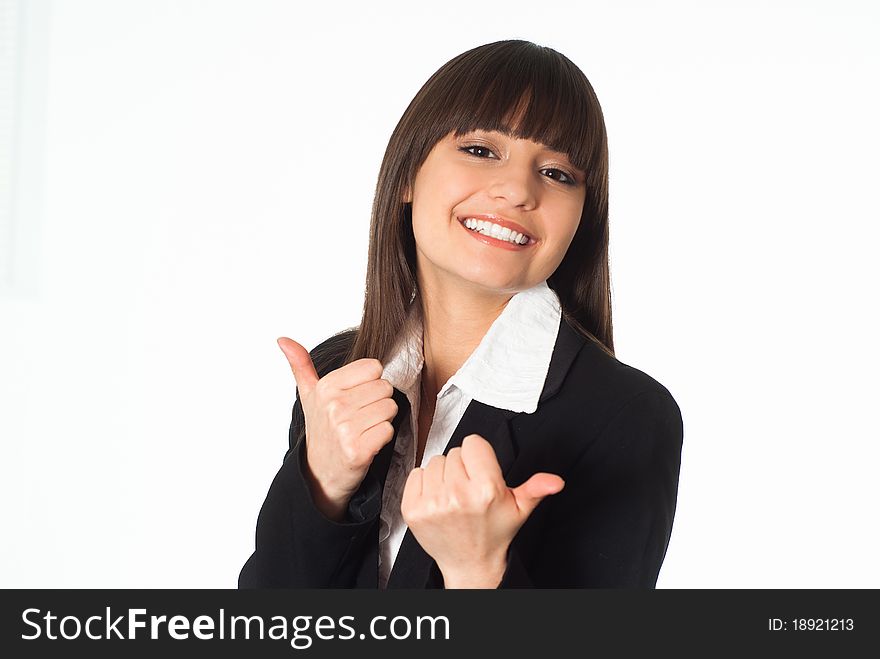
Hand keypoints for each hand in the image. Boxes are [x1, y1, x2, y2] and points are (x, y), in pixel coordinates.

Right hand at [278, 337, 398, 520]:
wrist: (321, 472)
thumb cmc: (321, 429)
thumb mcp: (309, 395)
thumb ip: (301, 365)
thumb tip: (283, 339)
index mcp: (326, 387)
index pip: (373, 367)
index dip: (370, 382)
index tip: (357, 396)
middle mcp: (334, 406)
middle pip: (385, 387)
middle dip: (378, 401)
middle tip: (361, 415)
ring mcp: (345, 429)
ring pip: (390, 408)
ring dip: (382, 419)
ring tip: (365, 428)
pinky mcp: (358, 450)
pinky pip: (389, 430)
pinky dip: (383, 437)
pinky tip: (368, 441)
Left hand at [400, 434, 563, 587]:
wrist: (470, 563)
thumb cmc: (493, 533)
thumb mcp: (519, 509)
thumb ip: (536, 488)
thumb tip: (556, 481)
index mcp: (486, 489)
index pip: (473, 443)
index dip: (478, 456)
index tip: (481, 472)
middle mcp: (458, 494)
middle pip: (453, 452)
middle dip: (462, 466)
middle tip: (469, 488)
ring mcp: (433, 502)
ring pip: (435, 461)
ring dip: (443, 474)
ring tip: (454, 495)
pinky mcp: (413, 509)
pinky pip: (416, 474)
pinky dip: (425, 483)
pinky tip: (438, 499)